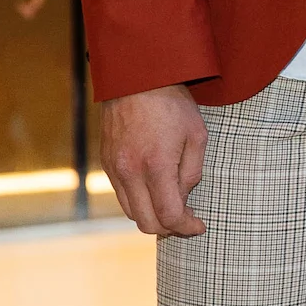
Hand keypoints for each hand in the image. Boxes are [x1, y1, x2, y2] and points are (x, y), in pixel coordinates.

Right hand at [101, 85, 207, 236]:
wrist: (136, 78)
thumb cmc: (172, 104)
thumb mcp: (197, 135)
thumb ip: (192, 172)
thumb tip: (183, 198)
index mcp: (156, 165)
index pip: (169, 215)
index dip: (187, 227)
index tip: (199, 226)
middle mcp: (130, 172)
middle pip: (146, 223)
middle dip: (170, 228)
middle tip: (187, 220)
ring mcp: (114, 168)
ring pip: (131, 212)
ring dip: (152, 216)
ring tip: (172, 206)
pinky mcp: (106, 162)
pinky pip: (121, 195)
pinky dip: (138, 202)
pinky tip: (154, 191)